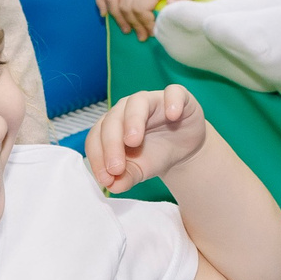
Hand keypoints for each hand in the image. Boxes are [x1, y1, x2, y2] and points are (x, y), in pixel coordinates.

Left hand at [85, 87, 207, 194]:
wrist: (184, 149)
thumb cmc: (156, 154)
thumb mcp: (140, 170)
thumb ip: (125, 177)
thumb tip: (112, 187)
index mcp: (112, 125)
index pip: (96, 137)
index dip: (97, 157)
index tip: (106, 178)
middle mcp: (127, 109)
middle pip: (112, 120)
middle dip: (111, 145)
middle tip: (117, 168)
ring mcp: (151, 100)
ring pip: (137, 102)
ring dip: (133, 121)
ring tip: (133, 141)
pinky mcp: (177, 97)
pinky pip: (173, 93)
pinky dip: (172, 102)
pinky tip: (173, 116)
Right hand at [96, 0, 204, 37]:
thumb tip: (170, 5)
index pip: (140, 7)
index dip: (144, 23)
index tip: (153, 32)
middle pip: (126, 6)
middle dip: (133, 25)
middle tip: (142, 36)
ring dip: (117, 17)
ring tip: (127, 30)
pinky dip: (101, 0)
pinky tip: (104, 13)